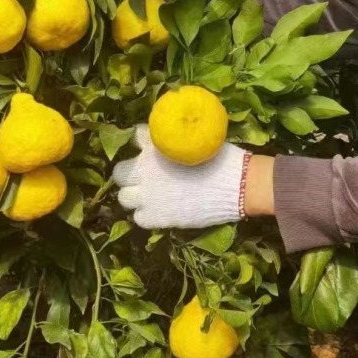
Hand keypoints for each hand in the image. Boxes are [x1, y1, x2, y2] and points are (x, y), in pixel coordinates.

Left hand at [113, 125, 245, 229]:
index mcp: (155, 147)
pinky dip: (147, 216)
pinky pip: (138, 218)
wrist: (238, 186)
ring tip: (151, 198)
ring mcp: (148, 195)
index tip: (149, 150)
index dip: (141, 145)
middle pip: (120, 172)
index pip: (134, 138)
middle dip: (130, 175)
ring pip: (124, 198)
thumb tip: (175, 143)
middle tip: (145, 179)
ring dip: (135, 197)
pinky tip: (161, 213)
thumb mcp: (197, 141)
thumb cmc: (223, 160)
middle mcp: (144, 170)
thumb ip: (177, 143)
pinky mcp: (156, 217)